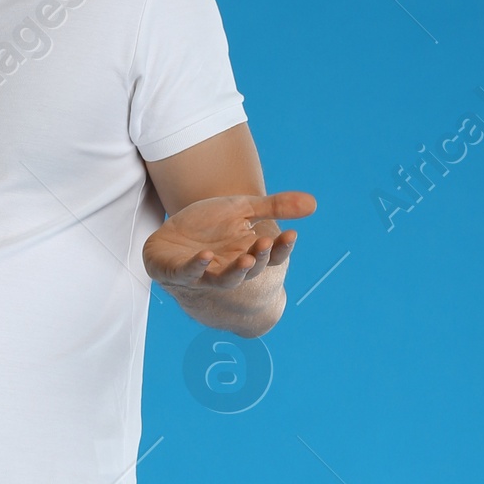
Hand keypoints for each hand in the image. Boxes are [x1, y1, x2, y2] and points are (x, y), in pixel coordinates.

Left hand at [142, 189, 316, 292]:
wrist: (170, 237)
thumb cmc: (209, 226)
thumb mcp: (243, 209)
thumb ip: (275, 206)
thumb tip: (313, 204)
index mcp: (248, 254)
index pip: (271, 256)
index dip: (281, 248)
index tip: (291, 234)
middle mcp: (229, 269)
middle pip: (250, 269)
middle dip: (258, 258)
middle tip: (264, 244)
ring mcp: (204, 274)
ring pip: (224, 280)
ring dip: (236, 272)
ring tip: (246, 260)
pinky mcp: (177, 273)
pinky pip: (188, 273)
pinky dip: (197, 266)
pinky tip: (205, 256)